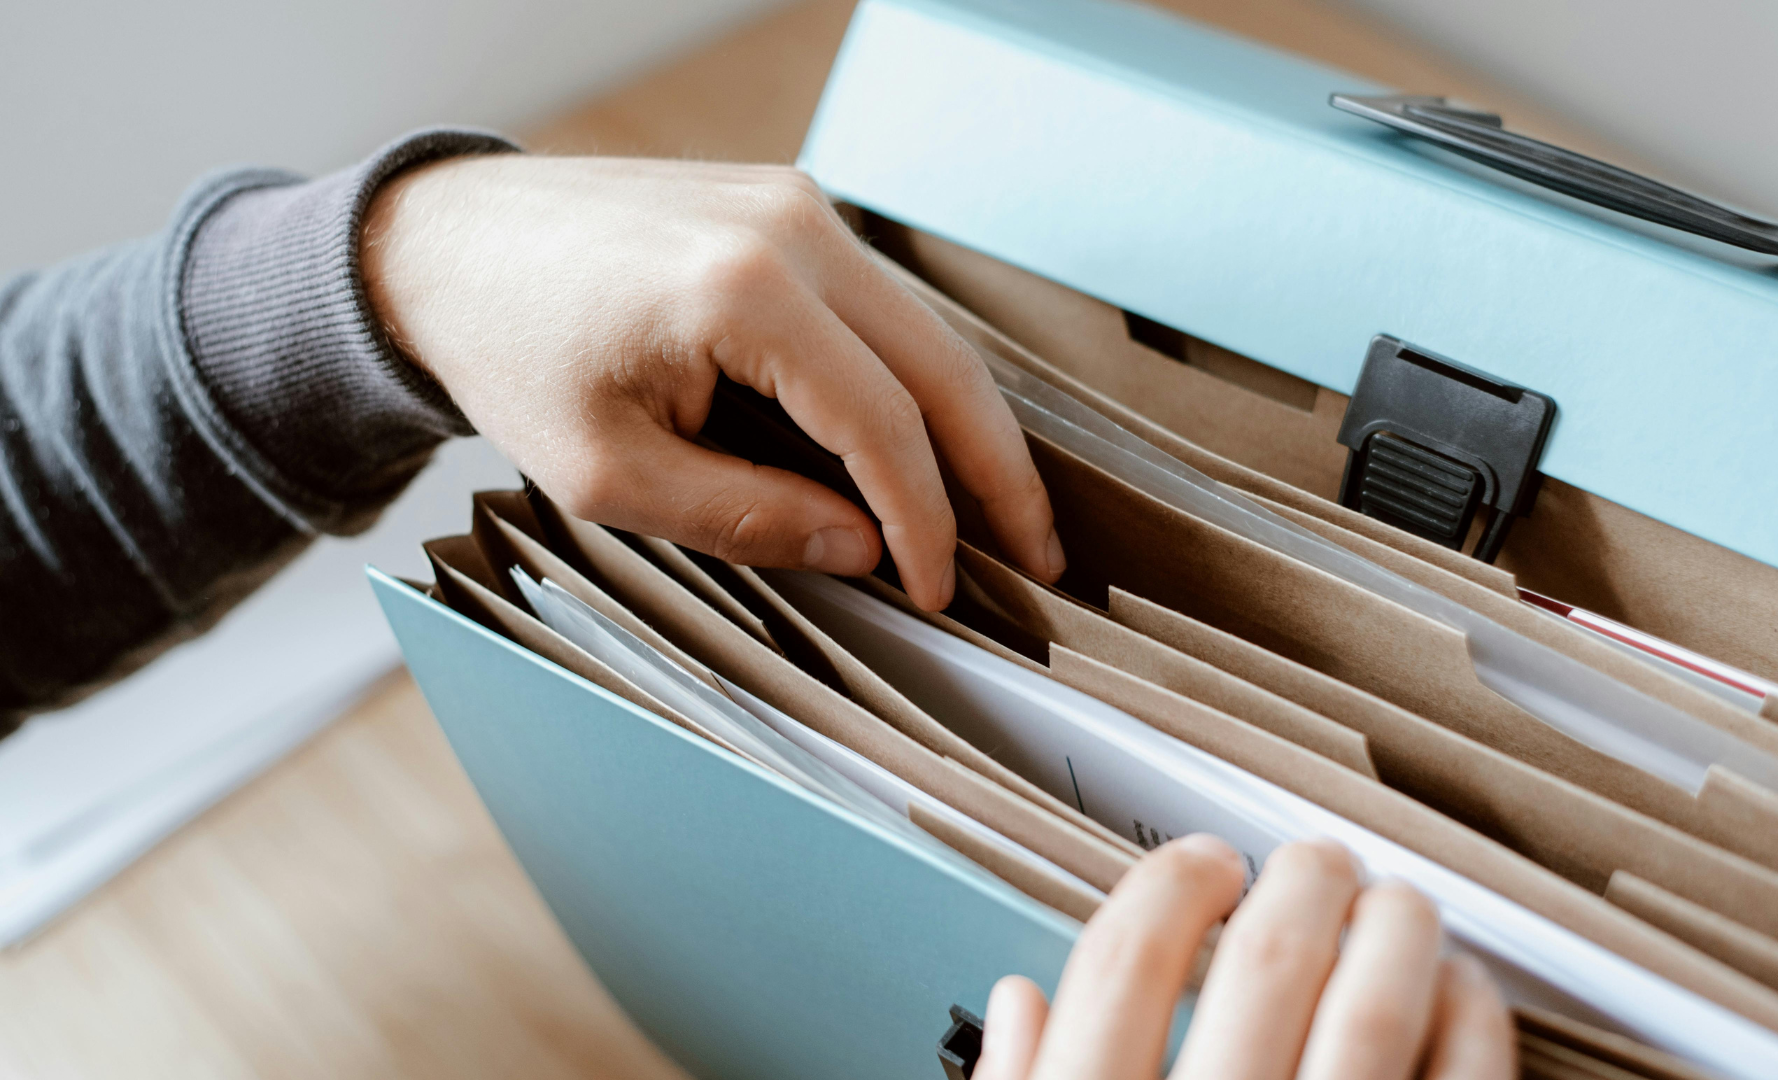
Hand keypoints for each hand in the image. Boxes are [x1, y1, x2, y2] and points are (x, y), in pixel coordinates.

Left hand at [359, 155, 1064, 609]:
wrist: (442, 243)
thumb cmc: (509, 353)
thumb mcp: (610, 473)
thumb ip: (748, 515)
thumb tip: (864, 548)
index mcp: (744, 291)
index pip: (883, 424)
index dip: (926, 521)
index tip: (939, 589)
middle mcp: (791, 228)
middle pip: (943, 366)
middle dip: (999, 472)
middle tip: (1040, 557)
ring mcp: (795, 205)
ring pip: (927, 331)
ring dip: (969, 425)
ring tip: (1003, 512)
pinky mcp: (786, 208)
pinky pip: (881, 304)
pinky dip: (916, 379)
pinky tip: (931, 442)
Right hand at [977, 836, 1514, 1079]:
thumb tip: (1018, 1005)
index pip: (1123, 966)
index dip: (1168, 886)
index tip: (1203, 866)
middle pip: (1263, 967)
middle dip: (1299, 886)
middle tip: (1314, 865)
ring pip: (1372, 1017)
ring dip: (1395, 934)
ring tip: (1397, 905)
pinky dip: (1473, 1024)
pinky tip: (1463, 994)